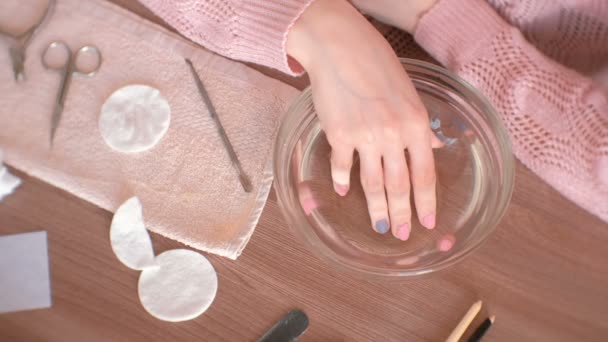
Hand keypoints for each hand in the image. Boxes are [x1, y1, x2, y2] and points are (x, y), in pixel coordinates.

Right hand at [287, 0, 440, 239]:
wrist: (341, 47)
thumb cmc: (377, 65)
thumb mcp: (410, 94)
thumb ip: (420, 126)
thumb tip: (432, 148)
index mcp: (415, 124)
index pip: (425, 174)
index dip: (426, 202)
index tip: (428, 222)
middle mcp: (393, 134)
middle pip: (399, 186)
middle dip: (402, 215)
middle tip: (403, 235)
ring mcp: (364, 136)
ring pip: (373, 183)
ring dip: (376, 208)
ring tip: (379, 226)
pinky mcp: (338, 134)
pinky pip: (342, 166)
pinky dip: (342, 181)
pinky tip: (343, 192)